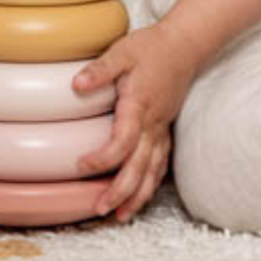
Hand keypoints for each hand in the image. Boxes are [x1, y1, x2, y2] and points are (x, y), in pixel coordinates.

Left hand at [72, 23, 196, 223]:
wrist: (184, 45)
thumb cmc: (152, 47)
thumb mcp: (123, 51)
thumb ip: (100, 69)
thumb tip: (76, 85)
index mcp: (139, 105)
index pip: (123, 141)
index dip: (103, 159)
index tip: (81, 165)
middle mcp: (153, 123)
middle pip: (139, 166)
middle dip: (121, 191)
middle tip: (100, 209)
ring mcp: (162, 128)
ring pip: (153, 170)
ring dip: (137, 195)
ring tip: (120, 215)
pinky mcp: (165, 129)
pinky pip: (161, 162)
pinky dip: (151, 183)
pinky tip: (141, 195)